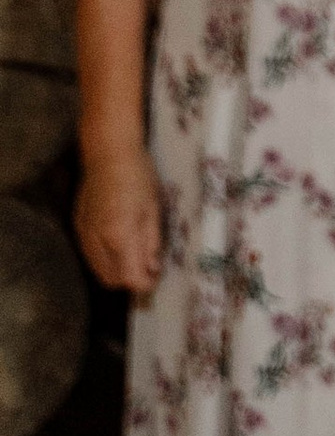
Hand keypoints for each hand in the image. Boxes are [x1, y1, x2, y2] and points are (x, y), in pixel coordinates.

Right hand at [76, 144, 163, 294]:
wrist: (107, 153)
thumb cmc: (138, 176)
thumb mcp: (153, 210)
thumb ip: (151, 242)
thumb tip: (152, 268)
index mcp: (119, 235)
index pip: (129, 277)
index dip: (144, 283)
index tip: (156, 278)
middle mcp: (96, 240)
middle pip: (110, 278)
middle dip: (130, 280)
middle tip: (147, 269)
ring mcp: (83, 234)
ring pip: (98, 269)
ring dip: (116, 271)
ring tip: (135, 257)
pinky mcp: (77, 227)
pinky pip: (90, 255)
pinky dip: (105, 259)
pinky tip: (119, 245)